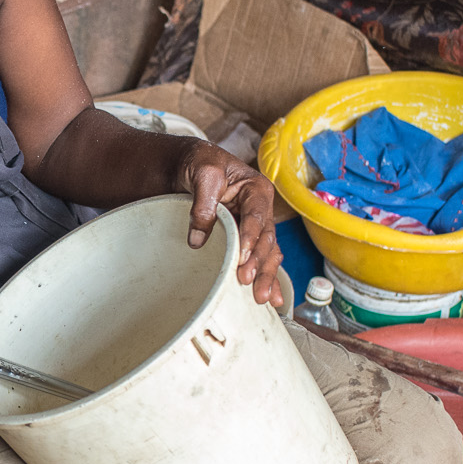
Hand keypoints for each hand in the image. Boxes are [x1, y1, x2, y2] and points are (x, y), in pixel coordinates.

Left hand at [179, 142, 283, 305]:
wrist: (190, 166)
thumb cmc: (200, 164)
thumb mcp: (202, 175)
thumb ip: (203, 205)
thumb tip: (198, 240)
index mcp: (257, 190)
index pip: (256, 216)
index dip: (251, 237)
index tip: (242, 258)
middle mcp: (261, 210)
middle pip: (266, 239)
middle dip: (260, 263)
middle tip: (248, 281)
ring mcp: (255, 226)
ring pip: (267, 254)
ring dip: (266, 276)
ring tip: (262, 298)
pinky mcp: (247, 239)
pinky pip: (261, 260)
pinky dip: (266, 278)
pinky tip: (272, 299)